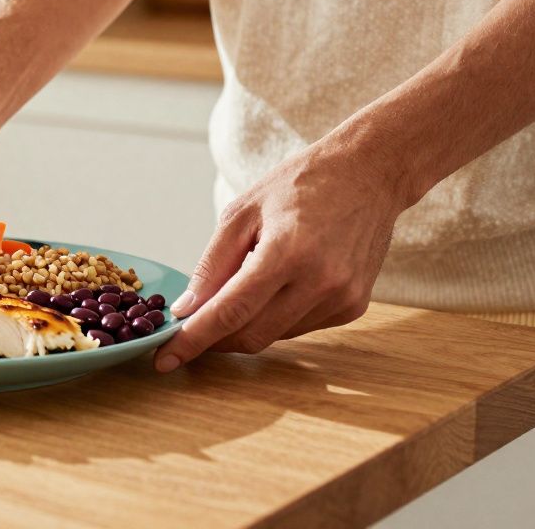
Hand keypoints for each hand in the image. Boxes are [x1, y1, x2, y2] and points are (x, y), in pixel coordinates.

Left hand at [153, 140, 408, 372]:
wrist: (369, 174)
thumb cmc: (300, 185)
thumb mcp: (242, 212)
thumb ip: (212, 265)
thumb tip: (186, 310)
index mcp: (287, 252)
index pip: (230, 312)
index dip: (193, 340)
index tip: (165, 359)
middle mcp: (320, 282)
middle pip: (252, 335)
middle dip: (215, 340)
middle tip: (190, 331)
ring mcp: (342, 298)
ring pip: (276, 335)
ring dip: (247, 325)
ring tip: (241, 288)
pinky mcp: (354, 307)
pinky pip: (300, 327)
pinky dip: (276, 316)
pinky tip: (278, 286)